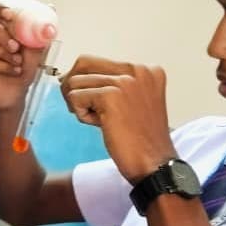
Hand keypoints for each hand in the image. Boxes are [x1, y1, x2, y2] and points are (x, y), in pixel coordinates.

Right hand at [0, 0, 45, 111]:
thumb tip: (51, 7)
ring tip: (18, 61)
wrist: (17, 91)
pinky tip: (13, 70)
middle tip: (15, 45)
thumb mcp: (36, 46)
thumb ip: (40, 29)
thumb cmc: (24, 65)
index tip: (10, 16)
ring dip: (2, 51)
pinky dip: (0, 65)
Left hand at [60, 56, 175, 182]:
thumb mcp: (132, 103)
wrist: (154, 163)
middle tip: (78, 107)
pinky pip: (75, 97)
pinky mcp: (111, 96)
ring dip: (78, 104)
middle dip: (72, 86)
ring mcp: (125, 81)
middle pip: (83, 63)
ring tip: (98, 120)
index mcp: (146, 70)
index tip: (87, 100)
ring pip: (75, 82)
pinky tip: (99, 125)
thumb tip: (71, 78)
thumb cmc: (140, 140)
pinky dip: (81, 114)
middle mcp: (138, 70)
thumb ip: (112, 87)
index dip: (84, 81)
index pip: (97, 62)